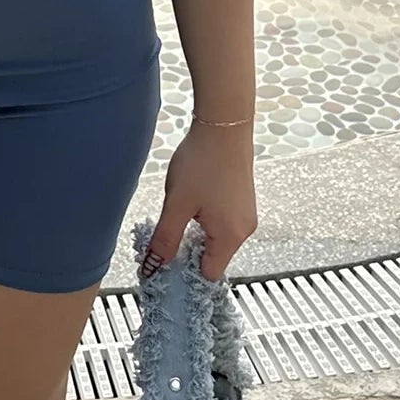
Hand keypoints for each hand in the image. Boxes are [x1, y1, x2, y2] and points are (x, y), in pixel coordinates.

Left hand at [140, 121, 256, 282]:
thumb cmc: (202, 162)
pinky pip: (220, 223)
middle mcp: (244, 230)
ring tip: (178, 212)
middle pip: (212, 258)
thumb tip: (154, 268)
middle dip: (187, 252)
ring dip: (193, 234)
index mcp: (230, 236)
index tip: (163, 266)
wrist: (223, 125)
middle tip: (164, 236)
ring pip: (214, 239)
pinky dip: (203, 221)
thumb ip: (165, 240)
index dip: (185, 273)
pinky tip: (190, 202)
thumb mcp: (176, 205)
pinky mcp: (242, 202)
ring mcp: (245, 215)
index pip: (209, 274)